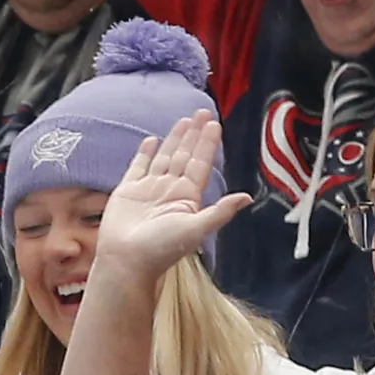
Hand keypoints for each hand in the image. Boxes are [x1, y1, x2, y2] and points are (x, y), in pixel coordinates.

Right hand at [90, 116, 252, 287]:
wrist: (126, 261)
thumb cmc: (160, 250)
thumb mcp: (196, 229)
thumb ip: (220, 211)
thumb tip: (248, 198)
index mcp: (187, 198)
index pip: (200, 164)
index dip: (208, 144)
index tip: (214, 124)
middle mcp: (169, 191)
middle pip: (185, 156)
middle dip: (194, 135)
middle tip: (202, 112)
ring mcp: (148, 190)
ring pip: (164, 157)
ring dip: (174, 139)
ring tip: (184, 120)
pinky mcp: (127, 191)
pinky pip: (138, 167)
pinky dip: (144, 154)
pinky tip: (152, 140)